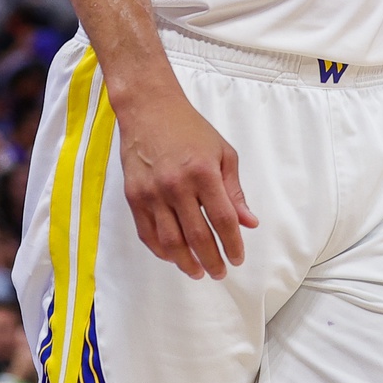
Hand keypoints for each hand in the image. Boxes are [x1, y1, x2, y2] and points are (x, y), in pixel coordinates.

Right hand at [117, 90, 257, 278]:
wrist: (149, 110)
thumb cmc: (190, 129)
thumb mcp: (222, 153)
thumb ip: (234, 191)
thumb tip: (249, 223)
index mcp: (203, 172)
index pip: (223, 220)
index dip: (232, 244)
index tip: (238, 258)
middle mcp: (177, 185)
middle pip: (198, 236)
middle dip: (212, 260)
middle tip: (220, 273)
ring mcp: (152, 193)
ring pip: (170, 242)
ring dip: (186, 263)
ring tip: (198, 272)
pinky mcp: (134, 197)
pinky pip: (147, 234)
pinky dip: (161, 251)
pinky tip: (174, 257)